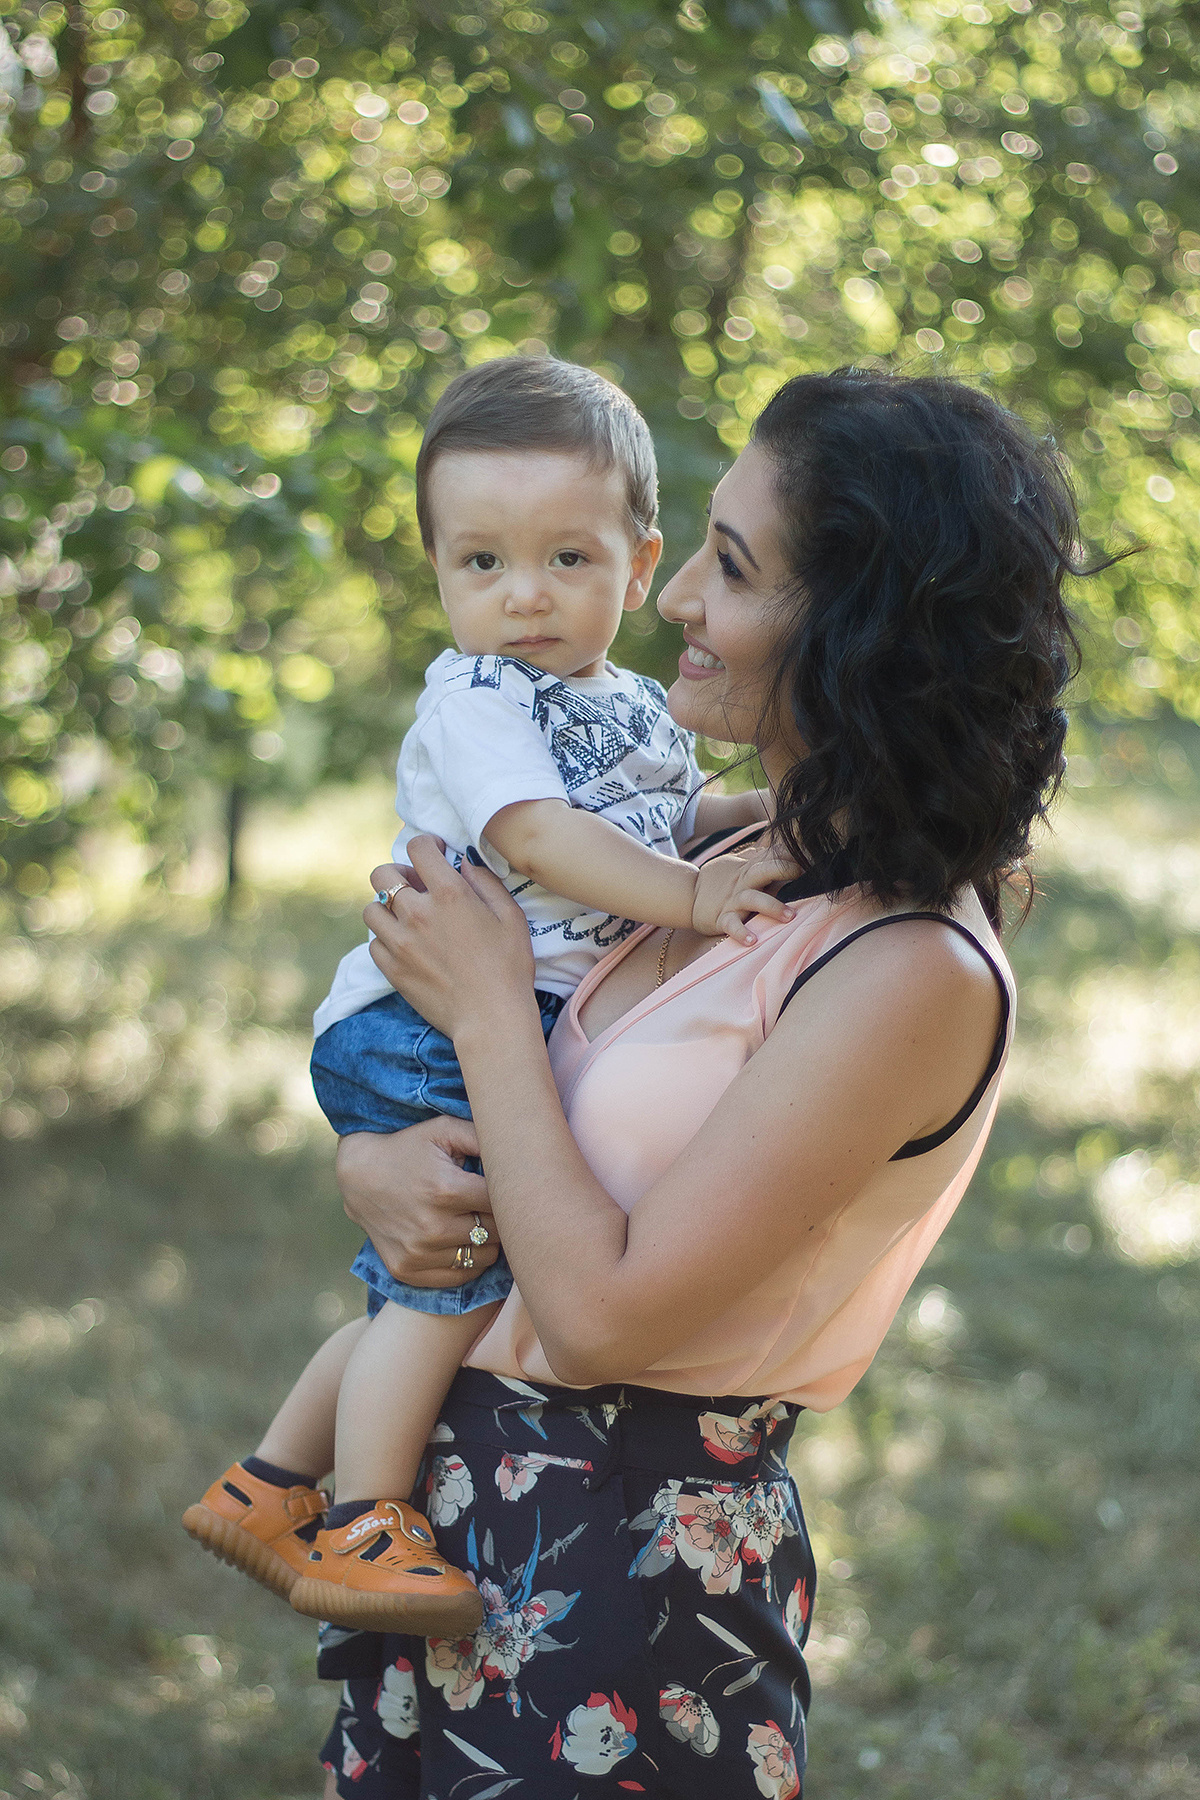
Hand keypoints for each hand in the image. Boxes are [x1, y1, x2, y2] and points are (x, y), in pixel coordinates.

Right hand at [336, 1115, 499, 1287]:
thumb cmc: (409, 1148)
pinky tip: (462, 1240)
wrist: (359, 1175)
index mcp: (446, 1189)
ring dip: (488, 1241)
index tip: (506, 1185)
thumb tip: (522, 1149)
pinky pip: (459, 1276)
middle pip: (497, 1232)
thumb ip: (484, 1135)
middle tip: (493, 1202)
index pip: (504, 1203)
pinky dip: (467, 1261)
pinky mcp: (407, 1271)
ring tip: (478, 1220)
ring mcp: (418, 1253)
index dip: (510, 1193)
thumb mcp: (444, 1129)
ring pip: (483, 1258)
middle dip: (502, 1217)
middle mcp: (432, 1226)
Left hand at [364, 834, 536, 1040]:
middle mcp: (418, 913)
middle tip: (415, 886)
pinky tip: (405, 945)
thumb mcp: (511, 916)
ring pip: (371, 909)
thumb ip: (485, 882)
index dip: (426, 845)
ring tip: (406, 918)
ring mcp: (400, 942)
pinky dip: (385, 940)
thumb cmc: (509, 967)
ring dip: (387, 908)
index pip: (419, 848)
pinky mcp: (392, 969)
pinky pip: (373, 944)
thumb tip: (464, 863)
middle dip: (397, 873)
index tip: (435, 853)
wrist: (491, 1018)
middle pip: (382, 875)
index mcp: (450, 893)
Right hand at [692, 843, 801, 943]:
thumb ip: (758, 856)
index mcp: (748, 869)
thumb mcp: (736, 863)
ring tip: (790, 917)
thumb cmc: (718, 880)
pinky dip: (742, 933)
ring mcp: (732, 901)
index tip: (810, 854)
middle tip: (802, 872)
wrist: (686, 895)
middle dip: (782, 870)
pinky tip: (753, 941)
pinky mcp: (721, 918)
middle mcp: (742, 883)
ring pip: (753, 900)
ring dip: (772, 907)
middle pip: (763, 871)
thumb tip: (781, 844)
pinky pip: (732, 925)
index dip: (789, 854)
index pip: (770, 857)